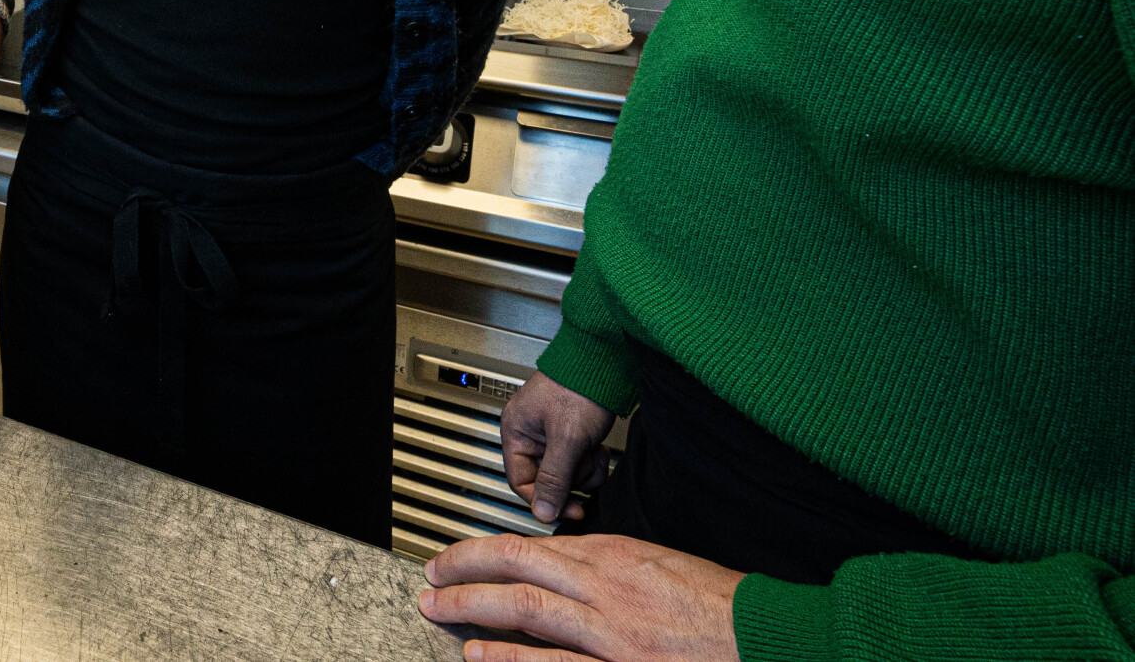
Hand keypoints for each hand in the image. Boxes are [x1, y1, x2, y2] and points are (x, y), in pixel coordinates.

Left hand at [419, 532, 744, 661]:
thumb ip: (608, 565)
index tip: (461, 557)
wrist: (765, 634)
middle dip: (463, 569)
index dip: (485, 550)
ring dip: (472, 607)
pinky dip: (513, 657)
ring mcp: (610, 632)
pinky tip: (482, 656)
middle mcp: (604, 588)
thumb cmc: (719, 602)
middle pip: (515, 567)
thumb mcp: (657, 563)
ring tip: (438, 609)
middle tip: (431, 576)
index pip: (531, 544)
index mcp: (613, 556)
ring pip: (524, 608)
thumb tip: (567, 565)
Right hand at [501, 371, 617, 522]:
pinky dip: (592, 461)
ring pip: (567, 474)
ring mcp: (551, 435)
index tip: (571, 510)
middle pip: (547, 480)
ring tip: (593, 449)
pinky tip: (598, 447)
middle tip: (585, 462)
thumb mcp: (567, 439)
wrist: (605, 365)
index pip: (521, 481)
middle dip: (573, 477)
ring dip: (585, 468)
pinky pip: (578, 463)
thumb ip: (554, 478)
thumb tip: (542, 512)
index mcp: (516, 431)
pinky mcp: (571, 436)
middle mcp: (529, 435)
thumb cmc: (579, 388)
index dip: (545, 500)